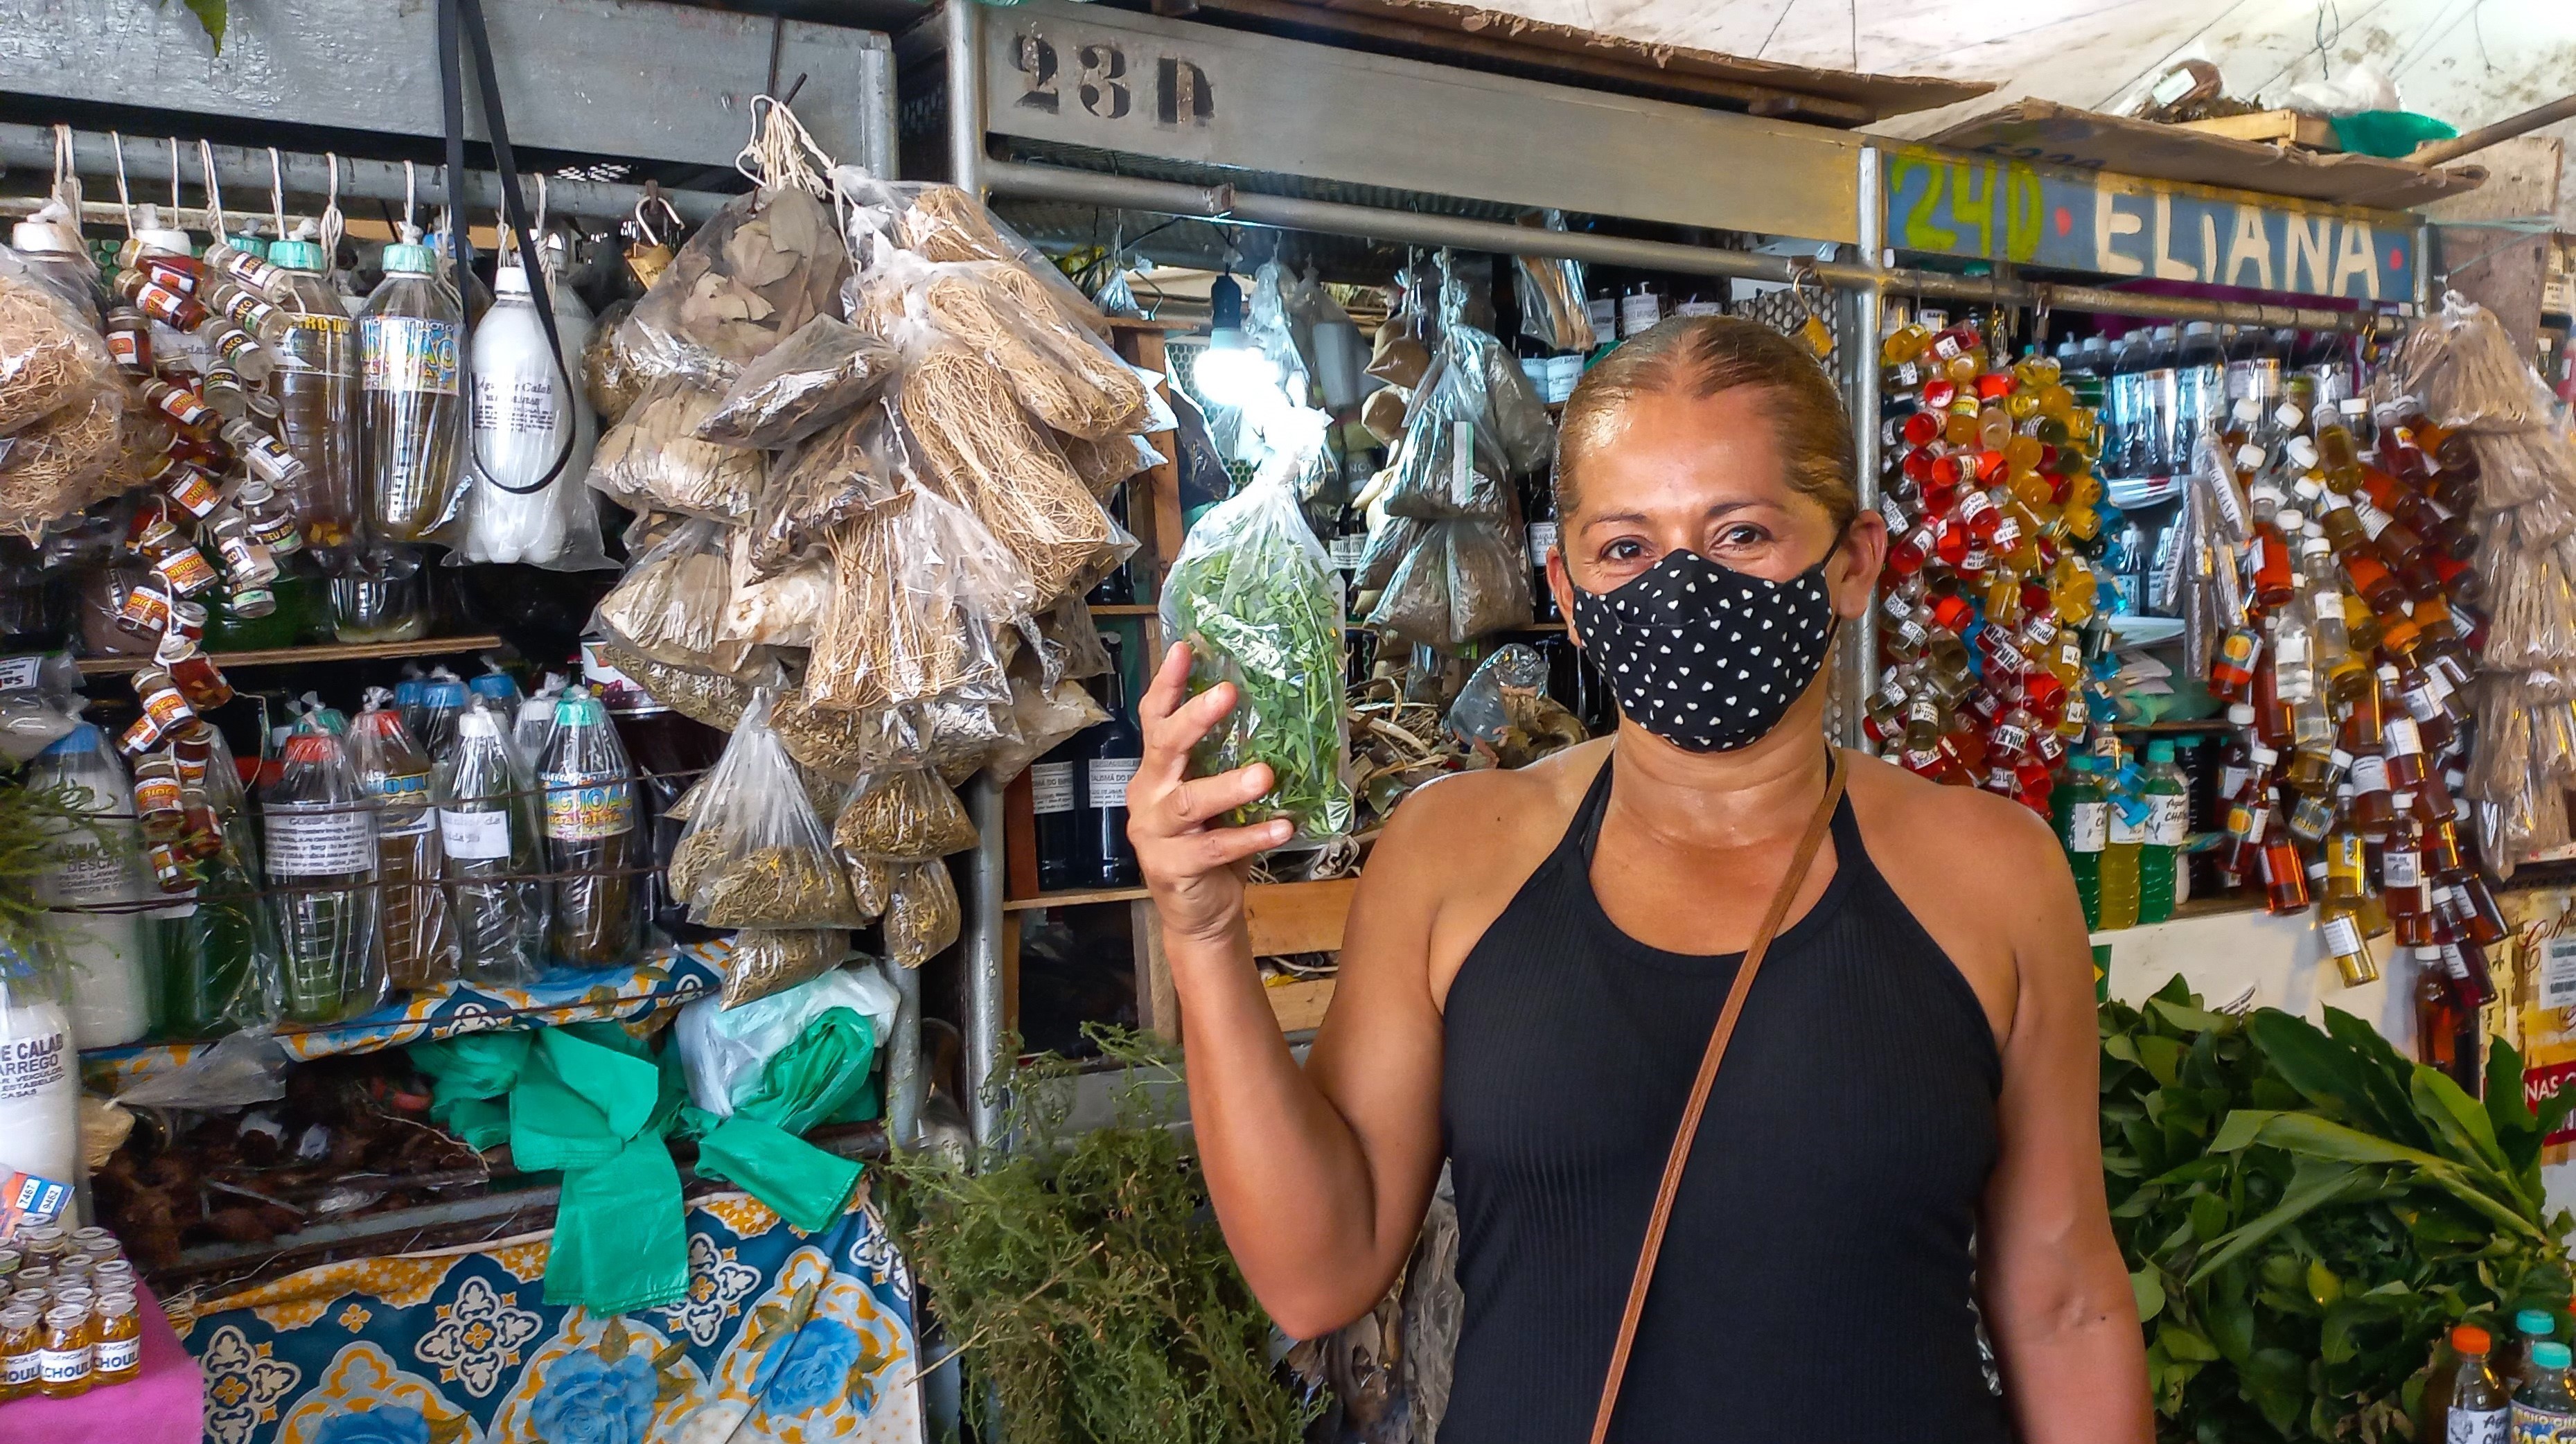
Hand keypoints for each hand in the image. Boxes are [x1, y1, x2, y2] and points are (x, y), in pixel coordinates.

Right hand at [1129, 641, 1293, 946]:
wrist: (1198, 914)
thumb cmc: (1212, 844)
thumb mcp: (1216, 798)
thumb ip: (1228, 764)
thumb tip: (1279, 716)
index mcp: (1156, 771)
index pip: (1154, 719)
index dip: (1167, 684)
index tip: (1185, 648)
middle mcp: (1148, 794)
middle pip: (1164, 747)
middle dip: (1195, 717)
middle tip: (1228, 693)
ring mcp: (1153, 832)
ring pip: (1189, 800)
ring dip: (1228, 785)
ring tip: (1265, 774)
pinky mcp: (1169, 866)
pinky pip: (1213, 847)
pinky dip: (1250, 835)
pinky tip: (1282, 827)